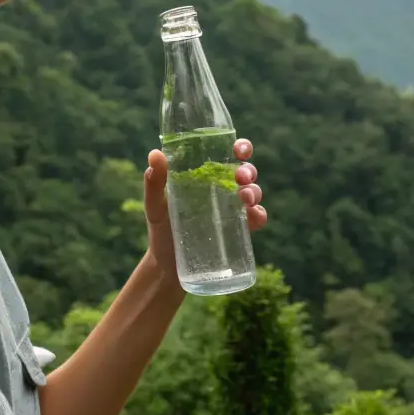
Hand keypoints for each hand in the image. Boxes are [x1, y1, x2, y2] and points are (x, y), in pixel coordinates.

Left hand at [143, 138, 266, 284]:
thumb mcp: (155, 205)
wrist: (167, 267)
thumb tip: (155, 154)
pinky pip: (256, 218)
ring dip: (254, 190)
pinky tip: (254, 215)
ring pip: (253, 192)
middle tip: (240, 176)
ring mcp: (232, 210)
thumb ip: (154, 182)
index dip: (239, 147)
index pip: (226, 154)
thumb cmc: (161, 230)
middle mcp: (222, 189)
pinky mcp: (239, 231)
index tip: (238, 149)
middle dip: (248, 170)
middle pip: (245, 171)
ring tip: (245, 197)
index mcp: (205, 176)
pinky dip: (259, 214)